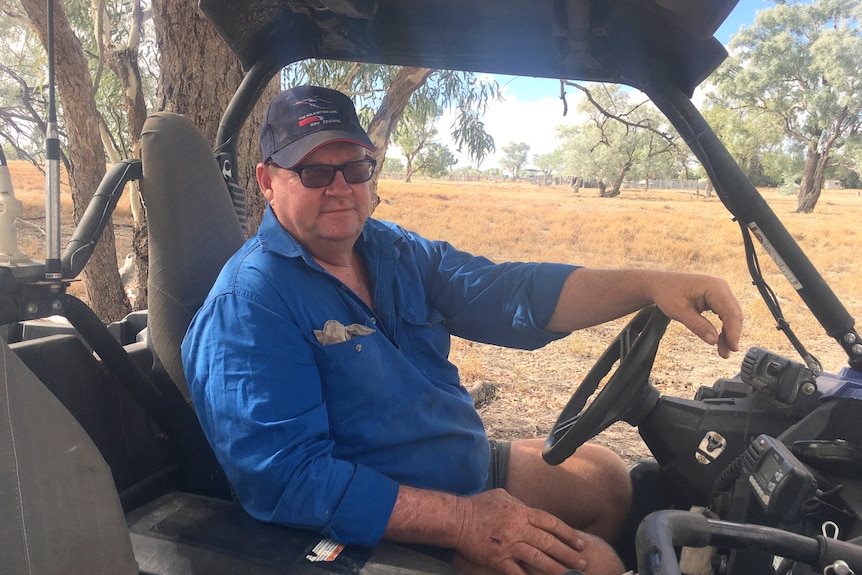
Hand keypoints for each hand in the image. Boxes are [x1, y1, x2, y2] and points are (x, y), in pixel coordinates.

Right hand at [452, 489, 588, 574]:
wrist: (456, 519)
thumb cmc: (478, 505)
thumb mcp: (502, 496)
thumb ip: (519, 503)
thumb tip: (531, 509)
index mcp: (521, 511)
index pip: (551, 523)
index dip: (567, 533)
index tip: (580, 543)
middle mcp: (518, 528)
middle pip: (549, 542)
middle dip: (569, 554)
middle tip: (584, 563)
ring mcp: (509, 545)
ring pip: (539, 559)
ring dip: (557, 569)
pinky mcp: (498, 560)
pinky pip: (518, 573)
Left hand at [648, 272, 742, 358]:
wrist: (660, 284)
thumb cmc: (667, 293)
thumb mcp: (680, 311)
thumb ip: (697, 326)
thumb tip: (714, 341)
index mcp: (714, 287)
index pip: (730, 312)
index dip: (733, 332)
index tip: (733, 348)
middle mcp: (721, 287)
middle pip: (734, 314)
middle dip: (731, 335)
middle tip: (726, 353)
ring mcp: (720, 292)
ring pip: (731, 316)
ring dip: (729, 333)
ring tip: (723, 350)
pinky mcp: (717, 298)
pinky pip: (725, 314)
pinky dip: (724, 327)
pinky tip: (720, 339)